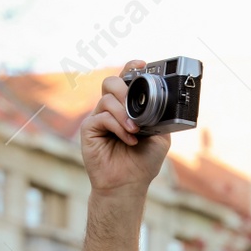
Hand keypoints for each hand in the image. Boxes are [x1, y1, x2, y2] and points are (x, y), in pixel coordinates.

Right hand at [80, 60, 171, 196]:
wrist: (128, 185)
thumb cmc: (143, 163)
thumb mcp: (160, 136)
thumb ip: (159, 116)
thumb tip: (162, 100)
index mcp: (127, 108)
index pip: (125, 80)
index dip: (131, 68)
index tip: (142, 65)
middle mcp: (111, 110)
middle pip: (111, 82)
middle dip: (125, 89)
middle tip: (136, 105)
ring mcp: (98, 119)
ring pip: (107, 99)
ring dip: (124, 113)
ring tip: (136, 130)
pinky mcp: (89, 130)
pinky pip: (102, 117)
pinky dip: (118, 126)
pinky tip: (129, 139)